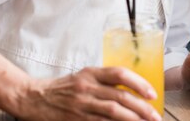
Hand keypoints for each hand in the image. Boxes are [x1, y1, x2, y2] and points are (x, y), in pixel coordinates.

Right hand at [17, 67, 161, 120]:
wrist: (34, 98)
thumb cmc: (62, 88)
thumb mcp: (83, 77)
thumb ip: (103, 82)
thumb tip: (131, 90)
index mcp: (90, 73)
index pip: (119, 74)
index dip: (139, 83)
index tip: (152, 94)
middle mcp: (87, 87)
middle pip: (120, 96)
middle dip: (141, 107)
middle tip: (155, 116)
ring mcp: (81, 104)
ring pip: (113, 111)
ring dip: (133, 119)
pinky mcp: (77, 119)